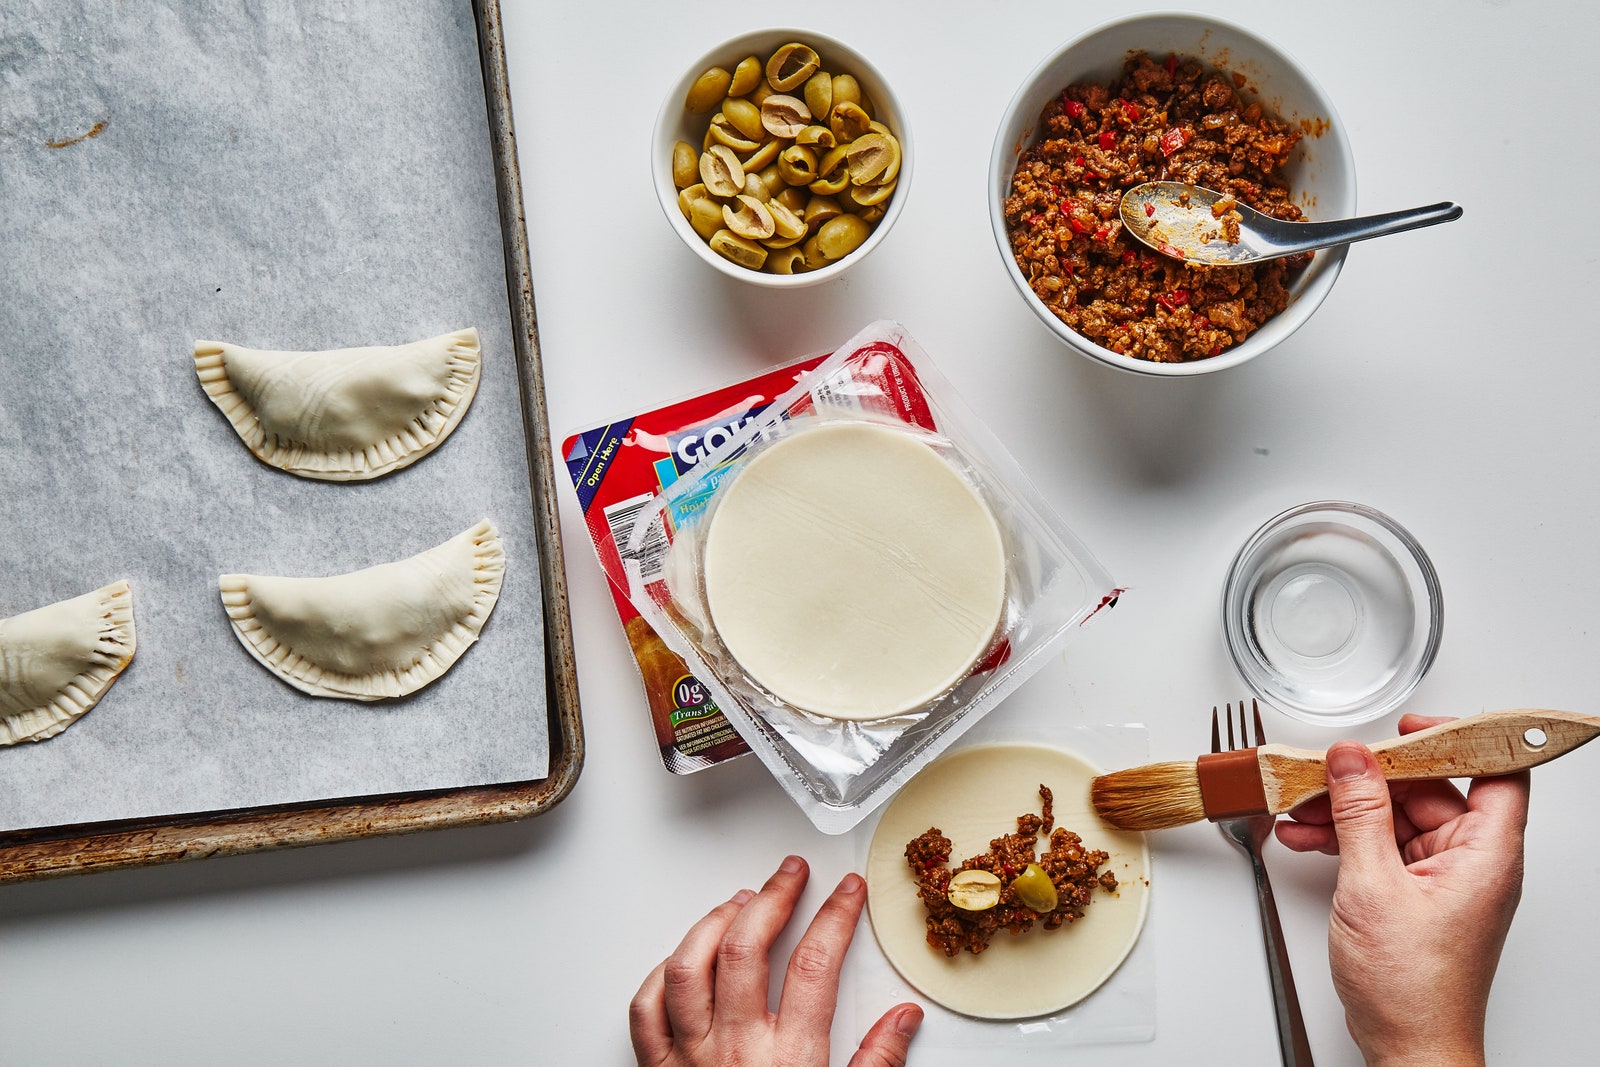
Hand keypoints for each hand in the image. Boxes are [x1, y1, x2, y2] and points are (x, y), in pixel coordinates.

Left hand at [629, 855, 922, 1066]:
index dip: (834, 916)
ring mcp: (690, 1061)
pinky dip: (659, 977)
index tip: (846, 890)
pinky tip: (680, 959)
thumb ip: (876, 1064)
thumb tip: (902, 1019)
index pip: (814, 965)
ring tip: (737, 903)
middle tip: (789, 875)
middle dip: (769, 899)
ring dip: (711, 925)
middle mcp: (735, 1052)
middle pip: (743, 951)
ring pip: (686, 970)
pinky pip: (644, 1013)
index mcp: (789, 1060)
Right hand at [1276, 715, 1528, 1066]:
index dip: (1459, 738)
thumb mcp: (1372, 885)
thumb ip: (1359, 813)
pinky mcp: (1418, 895)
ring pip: (1397, 818)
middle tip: (1327, 770)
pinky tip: (1309, 838)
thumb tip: (1351, 760)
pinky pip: (1384, 847)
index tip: (1409, 726)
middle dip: (1372, 779)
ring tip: (1301, 808)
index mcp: (1486, 854)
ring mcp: (1445, 879)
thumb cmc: (1412, 987)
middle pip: (1431, 791)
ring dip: (1348, 811)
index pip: (1497, 771)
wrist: (1408, 1046)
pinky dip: (1347, 839)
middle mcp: (1473, 861)